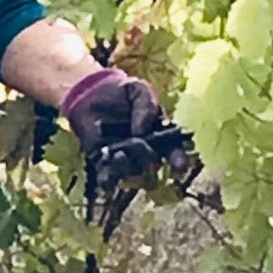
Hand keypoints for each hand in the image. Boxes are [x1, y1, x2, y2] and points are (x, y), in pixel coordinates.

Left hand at [62, 65, 188, 213]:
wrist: (93, 92)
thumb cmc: (122, 92)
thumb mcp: (139, 90)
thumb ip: (146, 106)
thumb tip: (143, 130)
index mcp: (162, 137)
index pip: (174, 153)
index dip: (178, 162)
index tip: (178, 167)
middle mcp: (146, 152)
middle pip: (152, 167)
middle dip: (147, 159)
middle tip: (136, 142)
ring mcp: (125, 159)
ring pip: (132, 175)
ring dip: (127, 169)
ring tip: (118, 154)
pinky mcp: (103, 162)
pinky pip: (107, 179)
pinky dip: (107, 182)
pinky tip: (105, 181)